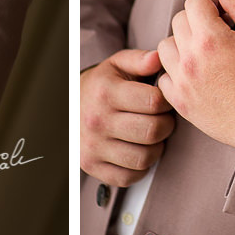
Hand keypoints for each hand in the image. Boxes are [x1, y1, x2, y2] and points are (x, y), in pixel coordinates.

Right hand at [80, 48, 175, 186]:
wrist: (67, 107)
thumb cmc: (100, 86)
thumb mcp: (116, 66)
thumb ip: (140, 60)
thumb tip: (159, 58)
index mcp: (106, 92)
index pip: (154, 101)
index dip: (167, 101)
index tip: (164, 101)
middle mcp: (97, 120)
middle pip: (152, 131)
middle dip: (167, 125)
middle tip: (163, 119)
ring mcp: (93, 146)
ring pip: (144, 157)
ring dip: (157, 148)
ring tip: (152, 136)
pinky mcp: (92, 166)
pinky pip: (129, 176)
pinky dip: (141, 168)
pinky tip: (138, 152)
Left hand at [157, 0, 234, 151]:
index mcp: (211, 39)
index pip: (194, 1)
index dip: (210, 1)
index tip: (223, 13)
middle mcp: (190, 59)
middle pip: (179, 20)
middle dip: (197, 20)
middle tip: (219, 33)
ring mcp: (181, 81)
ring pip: (165, 46)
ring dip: (182, 44)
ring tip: (205, 53)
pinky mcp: (179, 101)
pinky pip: (163, 76)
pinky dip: (174, 72)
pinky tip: (195, 75)